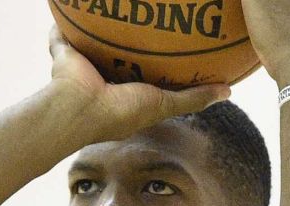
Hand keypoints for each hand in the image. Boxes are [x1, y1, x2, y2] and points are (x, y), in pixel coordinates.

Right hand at [48, 26, 230, 142]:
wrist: (79, 108)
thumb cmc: (120, 111)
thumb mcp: (163, 104)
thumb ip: (192, 98)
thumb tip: (228, 90)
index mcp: (125, 95)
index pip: (145, 75)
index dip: (157, 62)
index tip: (173, 46)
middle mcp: (104, 81)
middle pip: (119, 57)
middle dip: (129, 44)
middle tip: (147, 21)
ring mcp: (82, 68)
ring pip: (93, 43)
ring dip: (100, 30)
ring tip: (115, 9)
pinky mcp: (64, 54)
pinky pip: (61, 35)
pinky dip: (61, 24)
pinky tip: (73, 5)